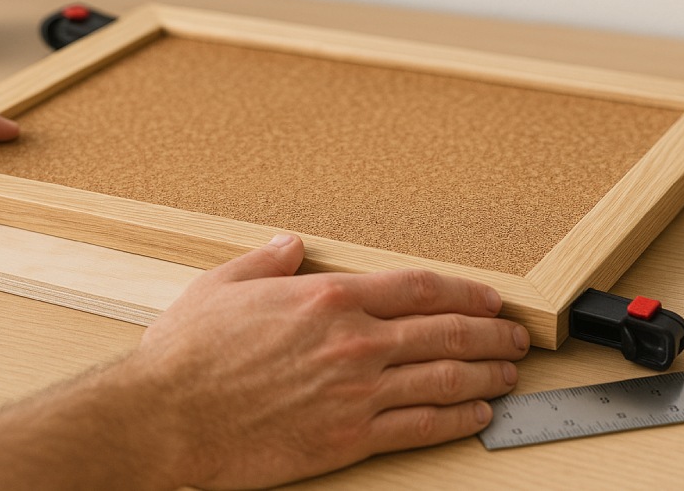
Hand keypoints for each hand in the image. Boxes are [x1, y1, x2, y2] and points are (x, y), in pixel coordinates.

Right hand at [120, 234, 529, 489]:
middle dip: (492, 333)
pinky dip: (457, 420)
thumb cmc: (188, 355)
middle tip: (517, 336)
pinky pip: (421, 427)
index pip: (421, 288)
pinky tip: (476, 415)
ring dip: (487, 375)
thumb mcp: (223, 285)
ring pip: (445, 379)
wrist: (166, 416)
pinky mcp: (349, 437)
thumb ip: (266, 260)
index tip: (490, 298)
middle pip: (447, 331)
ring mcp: (356, 391)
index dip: (467, 291)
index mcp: (329, 298)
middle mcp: (354, 341)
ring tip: (509, 373)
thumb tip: (290, 245)